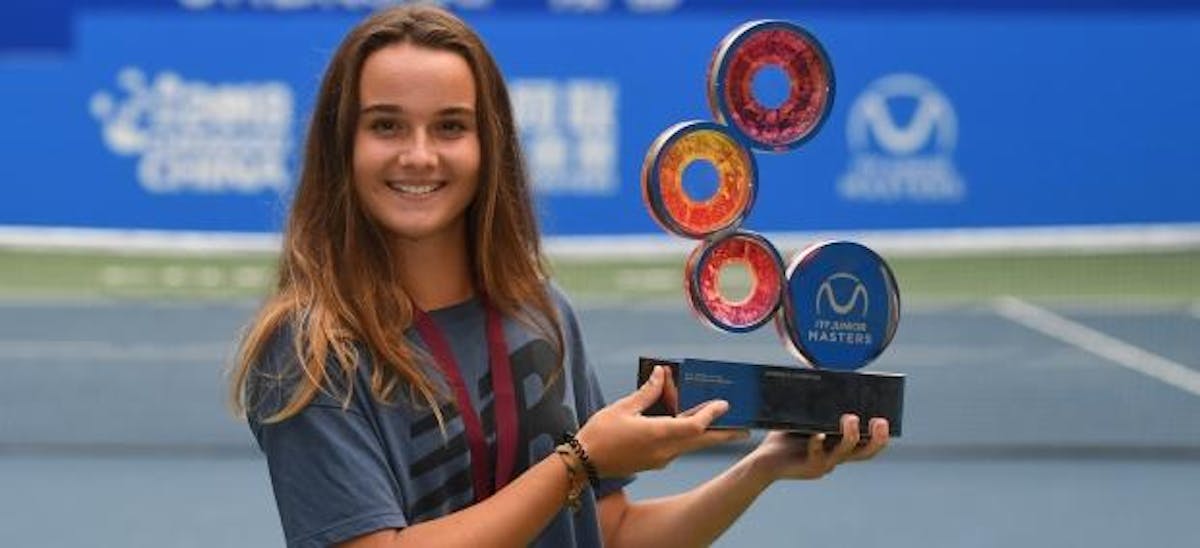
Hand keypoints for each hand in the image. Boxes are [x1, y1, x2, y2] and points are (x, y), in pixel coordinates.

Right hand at [576, 365, 748, 477]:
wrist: (583, 464)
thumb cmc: (600, 434)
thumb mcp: (623, 408)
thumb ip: (647, 392)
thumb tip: (662, 373)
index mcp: (658, 434)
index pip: (694, 425)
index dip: (711, 414)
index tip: (724, 404)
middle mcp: (664, 450)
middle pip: (701, 441)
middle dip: (723, 434)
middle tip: (745, 430)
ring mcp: (660, 459)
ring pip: (689, 443)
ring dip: (703, 432)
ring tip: (718, 422)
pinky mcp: (654, 462)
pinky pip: (676, 446)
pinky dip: (684, 434)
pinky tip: (684, 423)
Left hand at [749, 415, 888, 481]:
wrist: (764, 461)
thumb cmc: (785, 437)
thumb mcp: (804, 418)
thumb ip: (816, 402)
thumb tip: (821, 370)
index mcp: (840, 446)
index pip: (868, 445)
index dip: (880, 437)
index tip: (886, 419)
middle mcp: (836, 457)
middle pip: (865, 453)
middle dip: (876, 439)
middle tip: (880, 421)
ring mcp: (823, 464)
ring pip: (843, 454)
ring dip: (850, 437)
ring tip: (851, 419)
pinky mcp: (808, 467)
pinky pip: (815, 456)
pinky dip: (817, 444)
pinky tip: (817, 435)